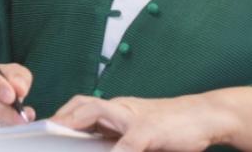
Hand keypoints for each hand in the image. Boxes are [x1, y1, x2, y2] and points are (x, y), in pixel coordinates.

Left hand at [51, 87, 251, 151]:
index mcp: (118, 111)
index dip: (63, 116)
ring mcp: (135, 118)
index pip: (83, 107)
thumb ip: (119, 142)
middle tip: (45, 131)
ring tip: (59, 133)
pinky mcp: (151, 131)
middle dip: (62, 117)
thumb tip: (95, 147)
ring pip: (97, 111)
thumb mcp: (141, 135)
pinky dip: (116, 150)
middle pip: (84, 104)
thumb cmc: (172, 128)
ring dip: (76, 123)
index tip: (44, 130)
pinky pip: (128, 142)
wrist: (207, 116)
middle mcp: (122, 109)